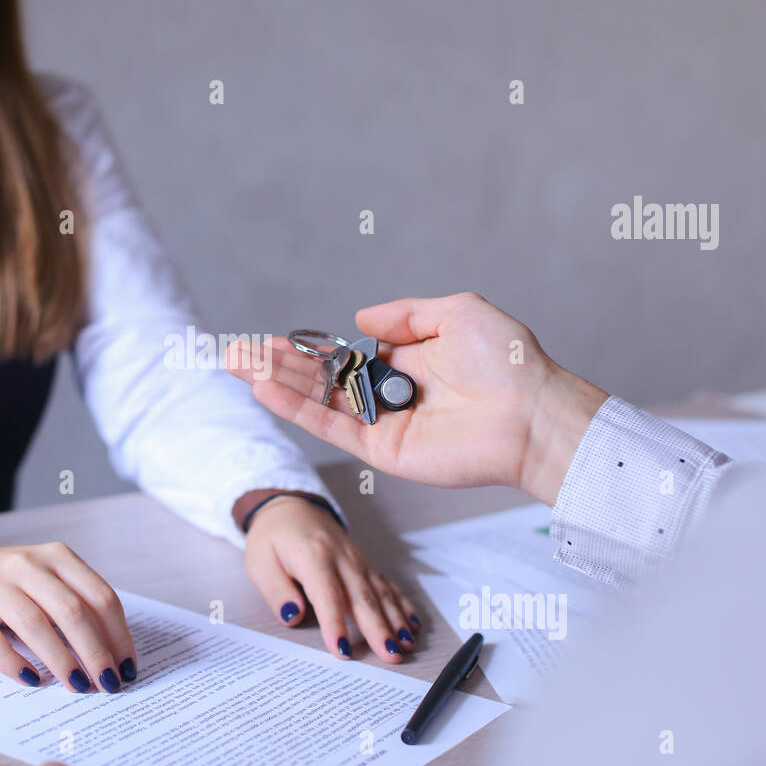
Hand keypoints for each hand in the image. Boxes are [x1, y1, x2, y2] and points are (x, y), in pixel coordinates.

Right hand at [0, 543, 136, 693]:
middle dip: (95, 652)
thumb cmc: (8, 585)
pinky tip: (31, 680)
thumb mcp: (46, 583)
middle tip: (108, 684)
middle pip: (72, 611)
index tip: (127, 666)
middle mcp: (27, 564)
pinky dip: (14, 662)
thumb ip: (75, 607)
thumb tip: (110, 657)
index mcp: (57, 557)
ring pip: (35, 623)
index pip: (100, 596)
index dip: (118, 635)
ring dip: (61, 660)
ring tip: (77, 686)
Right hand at [226, 292, 608, 505]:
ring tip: (236, 364)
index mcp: (407, 363)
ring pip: (318, 403)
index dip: (304, 349)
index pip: (341, 357)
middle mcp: (390, 396)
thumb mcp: (457, 312)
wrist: (532, 412)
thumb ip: (404, 314)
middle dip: (275, 366)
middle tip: (233, 353)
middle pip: (319, 380)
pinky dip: (298, 410)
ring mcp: (384, 425)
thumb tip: (359, 320)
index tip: (269, 341)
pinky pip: (333, 428)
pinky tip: (266, 390)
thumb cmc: (508, 361)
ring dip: (275, 384)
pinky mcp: (384, 453)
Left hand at [242, 495, 420, 661]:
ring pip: (381, 593)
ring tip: (406, 645)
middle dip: (378, 629)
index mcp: (312, 556)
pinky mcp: (366, 564)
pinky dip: (402, 605)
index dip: (336, 624)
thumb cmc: (273, 538)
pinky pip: (388, 585)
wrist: (292, 508)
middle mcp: (341, 558)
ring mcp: (358, 560)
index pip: (327, 595)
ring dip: (396, 620)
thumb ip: (276, 590)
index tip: (343, 651)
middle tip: (390, 656)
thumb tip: (292, 616)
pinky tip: (412, 625)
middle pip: (363, 597)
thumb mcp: (260, 562)